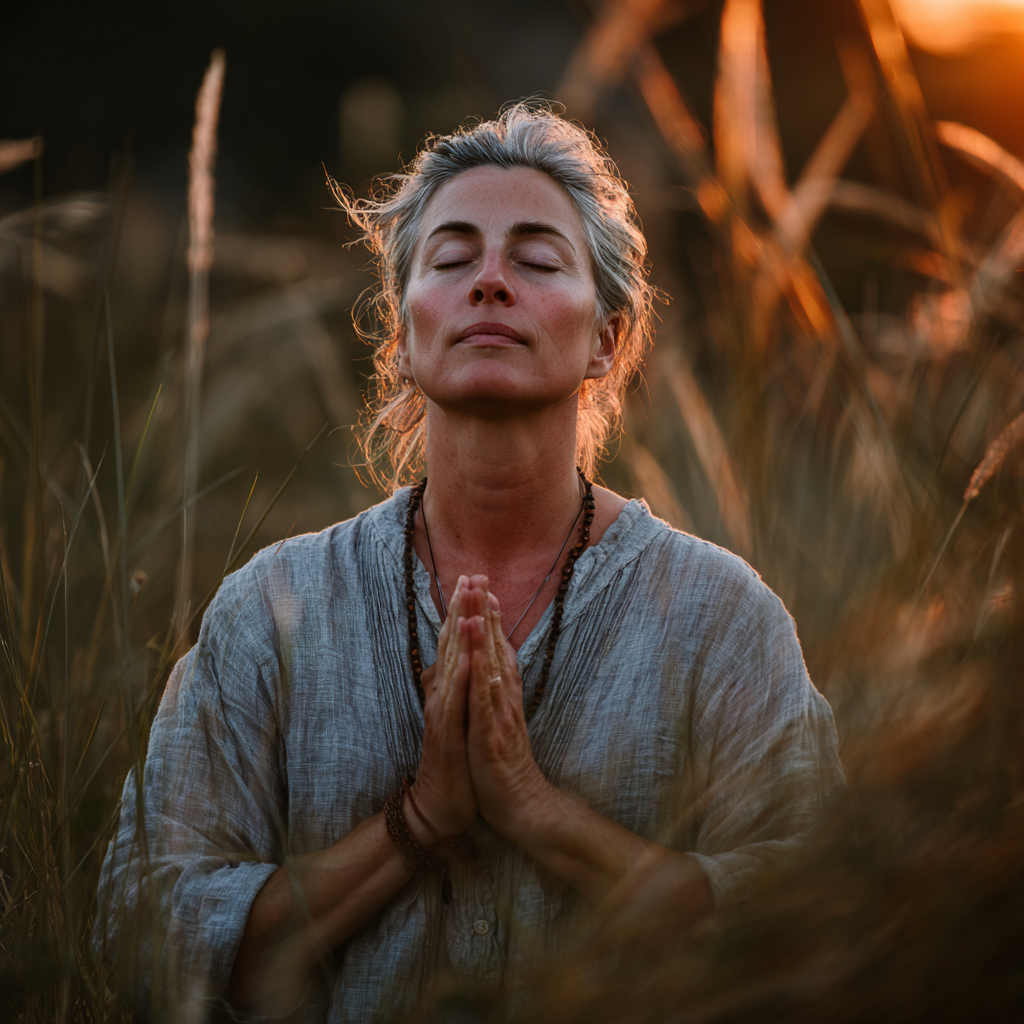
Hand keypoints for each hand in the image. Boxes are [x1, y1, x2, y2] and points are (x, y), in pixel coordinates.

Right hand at [408, 579, 476, 841]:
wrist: (438, 806)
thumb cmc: (452, 762)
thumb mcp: (454, 718)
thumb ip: (452, 687)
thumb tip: (453, 661)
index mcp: (447, 689)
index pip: (454, 642)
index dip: (461, 609)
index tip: (472, 578)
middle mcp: (441, 695)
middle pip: (450, 645)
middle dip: (459, 609)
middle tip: (468, 574)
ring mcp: (442, 713)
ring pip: (451, 666)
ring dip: (458, 634)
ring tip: (467, 603)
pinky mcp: (447, 734)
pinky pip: (456, 701)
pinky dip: (462, 676)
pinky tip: (469, 656)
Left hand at [459, 577, 558, 839]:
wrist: (522, 808)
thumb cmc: (506, 766)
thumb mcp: (498, 724)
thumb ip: (495, 695)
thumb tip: (490, 668)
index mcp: (503, 696)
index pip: (497, 649)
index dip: (490, 618)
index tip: (482, 587)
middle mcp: (504, 700)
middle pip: (496, 649)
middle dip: (486, 613)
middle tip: (479, 578)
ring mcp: (499, 718)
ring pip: (492, 670)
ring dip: (485, 636)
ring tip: (478, 604)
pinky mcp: (491, 739)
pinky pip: (485, 706)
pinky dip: (481, 680)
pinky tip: (477, 659)